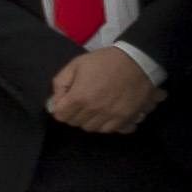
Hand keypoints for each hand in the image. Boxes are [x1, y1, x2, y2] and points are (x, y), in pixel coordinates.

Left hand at [44, 47, 159, 133]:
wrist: (137, 61)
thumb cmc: (105, 61)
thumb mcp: (76, 64)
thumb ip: (60, 83)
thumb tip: (54, 102)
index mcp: (79, 96)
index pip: (61, 116)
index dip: (62, 109)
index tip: (67, 102)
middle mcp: (93, 110)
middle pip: (76, 123)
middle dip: (75, 114)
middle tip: (82, 103)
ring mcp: (110, 115)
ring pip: (92, 128)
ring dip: (90, 120)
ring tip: (95, 109)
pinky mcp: (124, 118)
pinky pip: (109, 130)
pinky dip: (106, 124)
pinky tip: (107, 115)